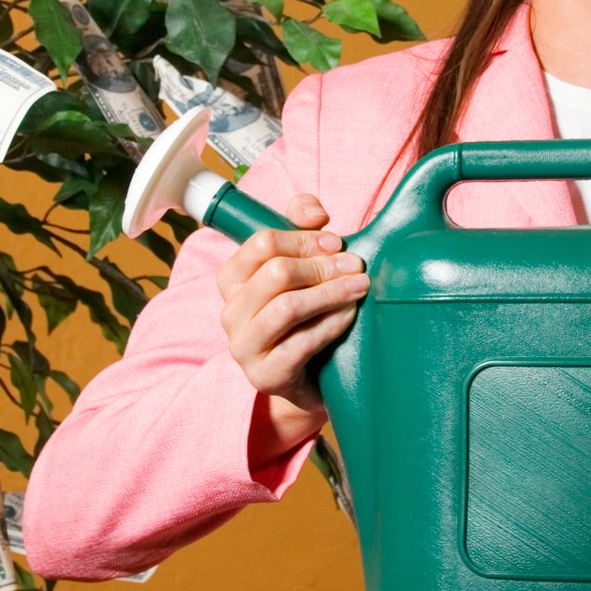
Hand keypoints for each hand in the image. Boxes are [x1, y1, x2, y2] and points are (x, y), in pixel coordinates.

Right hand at [215, 192, 366, 439]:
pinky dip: (330, 324)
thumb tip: (315, 212)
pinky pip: (300, 343)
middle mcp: (230, 311)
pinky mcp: (265, 375)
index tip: (337, 243)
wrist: (306, 378)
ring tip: (360, 287)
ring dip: (330, 292)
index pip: (262, 243)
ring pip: (287, 307)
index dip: (304, 238)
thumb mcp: (300, 267)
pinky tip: (350, 315)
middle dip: (323, 266)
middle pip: (276, 273)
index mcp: (232, 278)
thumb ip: (301, 227)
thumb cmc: (304, 315)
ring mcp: (244, 346)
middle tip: (357, 266)